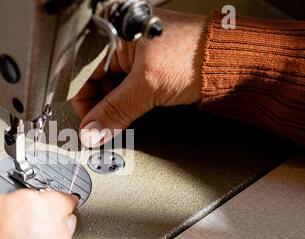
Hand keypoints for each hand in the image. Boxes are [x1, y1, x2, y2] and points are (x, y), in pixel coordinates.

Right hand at [73, 9, 207, 146]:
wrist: (233, 61)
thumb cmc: (199, 53)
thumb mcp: (148, 85)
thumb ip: (116, 111)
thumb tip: (93, 132)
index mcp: (114, 29)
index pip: (83, 73)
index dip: (85, 103)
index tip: (91, 127)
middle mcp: (121, 39)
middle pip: (96, 82)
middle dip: (102, 108)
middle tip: (107, 129)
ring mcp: (135, 54)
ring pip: (112, 88)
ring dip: (116, 108)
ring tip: (126, 117)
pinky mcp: (147, 67)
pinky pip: (127, 89)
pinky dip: (128, 104)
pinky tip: (135, 110)